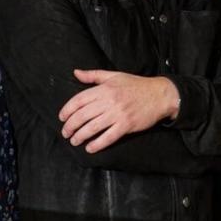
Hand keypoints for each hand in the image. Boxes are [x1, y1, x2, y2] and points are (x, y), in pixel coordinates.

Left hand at [58, 69, 179, 152]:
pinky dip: (97, 144)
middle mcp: (109, 101)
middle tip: (65, 132)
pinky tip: (90, 148)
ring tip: (74, 141)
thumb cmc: (135, 84)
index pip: (79, 100)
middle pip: (83, 115)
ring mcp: (118, 114)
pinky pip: (108, 137)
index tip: (62, 117)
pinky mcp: (127, 125)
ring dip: (80, 136)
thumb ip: (93, 75)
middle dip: (70, 126)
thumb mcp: (114, 76)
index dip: (67, 109)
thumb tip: (75, 72)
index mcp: (104, 88)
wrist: (158, 94)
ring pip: (93, 127)